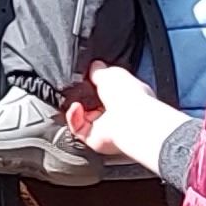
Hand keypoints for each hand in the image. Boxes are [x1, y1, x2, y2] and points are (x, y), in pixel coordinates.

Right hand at [73, 62, 190, 167]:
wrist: (131, 119)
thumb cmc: (129, 95)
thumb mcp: (111, 73)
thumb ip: (99, 70)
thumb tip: (93, 66)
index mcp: (124, 97)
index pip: (105, 91)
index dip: (92, 85)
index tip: (84, 80)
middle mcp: (115, 115)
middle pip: (90, 106)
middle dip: (80, 98)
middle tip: (75, 91)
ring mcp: (105, 128)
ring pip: (81, 119)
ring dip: (75, 108)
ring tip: (76, 101)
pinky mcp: (95, 140)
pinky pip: (77, 129)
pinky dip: (73, 118)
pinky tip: (76, 108)